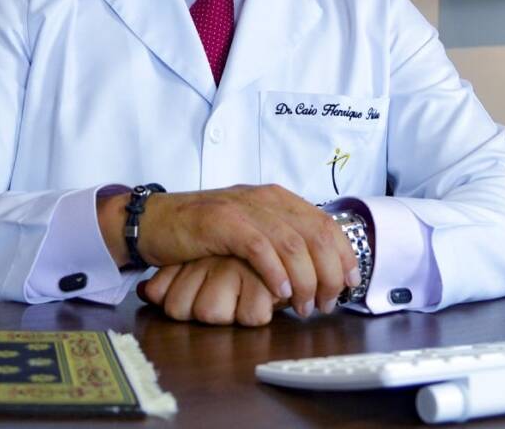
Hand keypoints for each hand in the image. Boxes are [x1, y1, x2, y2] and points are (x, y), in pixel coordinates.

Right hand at [99, 184, 359, 315]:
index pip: (324, 223)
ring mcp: (244, 208)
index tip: (350, 283)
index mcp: (276, 198)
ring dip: (305, 280)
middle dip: (329, 273)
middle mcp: (265, 198)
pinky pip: (259, 248)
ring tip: (305, 306)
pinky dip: (275, 272)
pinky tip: (281, 292)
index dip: (343, 255)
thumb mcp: (248, 230)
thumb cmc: (202, 233)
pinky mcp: (223, 222)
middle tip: (328, 303)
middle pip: (315, 234)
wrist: (154, 222)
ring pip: (292, 243)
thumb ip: (278, 241)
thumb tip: (315, 272)